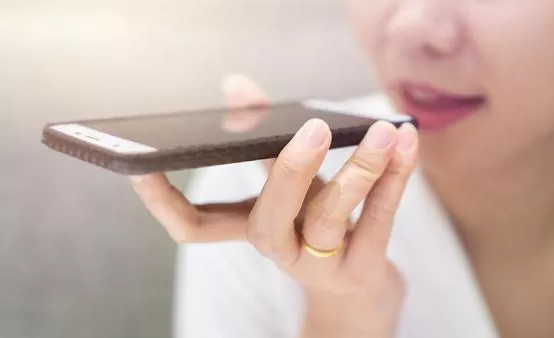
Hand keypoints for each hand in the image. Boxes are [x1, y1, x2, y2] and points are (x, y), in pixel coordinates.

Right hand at [129, 74, 418, 336]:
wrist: (360, 290)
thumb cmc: (317, 224)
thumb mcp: (289, 185)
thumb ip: (264, 138)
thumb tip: (235, 86)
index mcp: (250, 228)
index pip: (193, 227)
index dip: (163, 202)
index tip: (140, 168)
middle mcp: (277, 249)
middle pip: (268, 216)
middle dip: (289, 170)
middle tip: (312, 128)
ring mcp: (318, 265)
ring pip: (330, 217)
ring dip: (359, 170)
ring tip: (383, 132)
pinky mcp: (362, 271)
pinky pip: (378, 222)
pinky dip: (394, 178)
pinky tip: (405, 143)